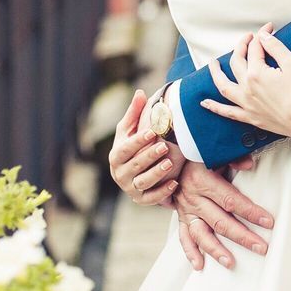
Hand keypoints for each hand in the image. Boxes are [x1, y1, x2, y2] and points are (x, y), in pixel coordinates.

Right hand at [108, 89, 183, 204]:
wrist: (133, 171)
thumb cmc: (132, 145)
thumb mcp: (130, 130)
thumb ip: (134, 112)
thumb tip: (140, 92)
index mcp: (116, 155)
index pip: (125, 149)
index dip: (138, 140)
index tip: (153, 131)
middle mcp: (119, 173)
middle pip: (134, 165)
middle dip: (149, 156)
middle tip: (164, 146)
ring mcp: (130, 187)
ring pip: (142, 182)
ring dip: (156, 174)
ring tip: (170, 164)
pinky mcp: (140, 199)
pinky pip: (151, 198)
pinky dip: (162, 192)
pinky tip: (175, 183)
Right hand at [174, 158, 272, 270]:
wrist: (170, 158)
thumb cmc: (196, 155)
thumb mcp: (212, 151)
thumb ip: (232, 158)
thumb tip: (250, 164)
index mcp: (203, 180)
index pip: (231, 200)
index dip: (250, 212)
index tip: (268, 222)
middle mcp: (193, 198)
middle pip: (220, 222)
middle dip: (242, 236)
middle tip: (261, 247)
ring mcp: (185, 210)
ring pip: (201, 234)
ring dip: (216, 250)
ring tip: (231, 263)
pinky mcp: (181, 218)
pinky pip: (184, 238)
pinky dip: (191, 252)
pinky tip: (200, 265)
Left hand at [201, 24, 290, 143]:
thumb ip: (276, 47)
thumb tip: (263, 36)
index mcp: (257, 73)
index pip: (255, 49)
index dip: (262, 35)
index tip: (269, 29)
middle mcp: (247, 88)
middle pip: (237, 62)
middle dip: (242, 46)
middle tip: (248, 38)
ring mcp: (247, 104)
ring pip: (224, 86)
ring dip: (215, 73)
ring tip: (212, 64)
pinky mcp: (251, 117)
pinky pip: (227, 112)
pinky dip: (215, 107)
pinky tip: (205, 103)